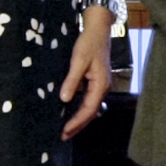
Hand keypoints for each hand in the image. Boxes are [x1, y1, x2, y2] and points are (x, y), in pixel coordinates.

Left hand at [59, 10, 111, 137]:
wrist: (98, 29)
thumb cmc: (89, 43)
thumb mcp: (78, 60)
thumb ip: (72, 80)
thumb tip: (64, 99)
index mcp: (100, 85)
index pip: (88, 110)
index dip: (76, 122)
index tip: (64, 131)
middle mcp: (103, 88)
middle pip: (91, 113)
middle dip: (78, 125)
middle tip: (63, 136)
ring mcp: (101, 85)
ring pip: (91, 108)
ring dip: (79, 119)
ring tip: (66, 130)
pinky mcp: (97, 82)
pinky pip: (89, 100)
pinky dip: (80, 110)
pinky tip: (71, 112)